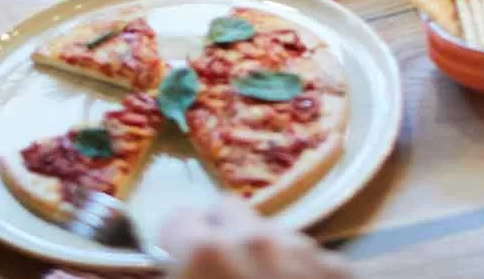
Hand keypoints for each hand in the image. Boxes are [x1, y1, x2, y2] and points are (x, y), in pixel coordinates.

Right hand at [160, 197, 351, 278]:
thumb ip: (173, 271)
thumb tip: (144, 268)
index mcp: (205, 252)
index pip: (177, 220)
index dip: (174, 244)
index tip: (175, 262)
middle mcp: (257, 239)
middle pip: (229, 211)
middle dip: (220, 235)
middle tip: (219, 271)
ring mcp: (304, 251)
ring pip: (271, 233)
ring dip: (261, 253)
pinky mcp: (339, 269)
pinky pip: (309, 256)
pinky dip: (299, 272)